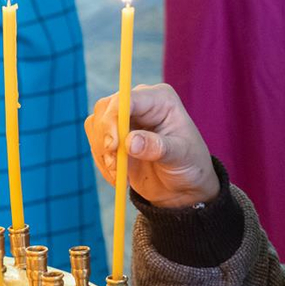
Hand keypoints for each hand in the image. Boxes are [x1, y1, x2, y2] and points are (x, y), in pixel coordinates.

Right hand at [85, 84, 219, 208]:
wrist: (183, 186)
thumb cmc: (189, 165)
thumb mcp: (180, 156)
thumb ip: (158, 147)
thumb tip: (131, 142)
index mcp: (160, 99)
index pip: (127, 98)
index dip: (113, 119)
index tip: (112, 146)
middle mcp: (140, 104)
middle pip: (105, 108)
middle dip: (104, 138)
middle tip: (115, 166)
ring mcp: (124, 119)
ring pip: (95, 125)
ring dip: (102, 153)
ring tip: (120, 175)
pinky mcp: (113, 136)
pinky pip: (95, 143)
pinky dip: (102, 162)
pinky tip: (118, 177)